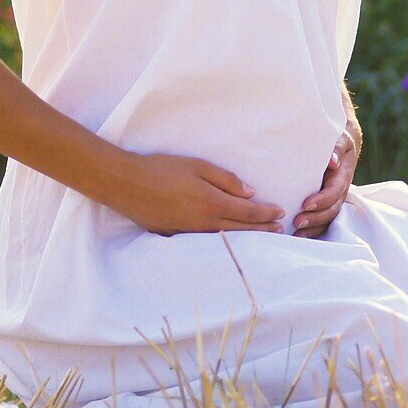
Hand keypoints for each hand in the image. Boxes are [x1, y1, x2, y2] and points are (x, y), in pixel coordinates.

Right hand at [116, 152, 286, 236]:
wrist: (126, 184)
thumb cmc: (162, 169)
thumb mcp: (197, 165)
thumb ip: (226, 179)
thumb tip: (250, 192)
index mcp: (212, 203)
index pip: (248, 213)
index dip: (267, 214)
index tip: (280, 213)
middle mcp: (204, 223)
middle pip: (242, 231)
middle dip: (263, 230)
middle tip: (280, 230)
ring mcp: (190, 233)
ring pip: (226, 239)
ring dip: (247, 239)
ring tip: (261, 238)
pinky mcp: (176, 237)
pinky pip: (208, 243)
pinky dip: (225, 242)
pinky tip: (229, 240)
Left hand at [292, 124, 358, 238]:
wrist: (343, 140)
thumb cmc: (338, 136)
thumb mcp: (340, 137)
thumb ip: (337, 147)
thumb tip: (332, 161)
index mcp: (343, 174)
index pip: (335, 191)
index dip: (322, 200)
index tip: (306, 204)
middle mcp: (340, 189)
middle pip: (332, 210)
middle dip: (315, 219)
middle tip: (297, 222)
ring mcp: (334, 197)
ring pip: (328, 218)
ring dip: (313, 228)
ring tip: (296, 234)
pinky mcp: (326, 202)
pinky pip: (322, 219)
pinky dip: (312, 229)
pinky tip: (296, 235)